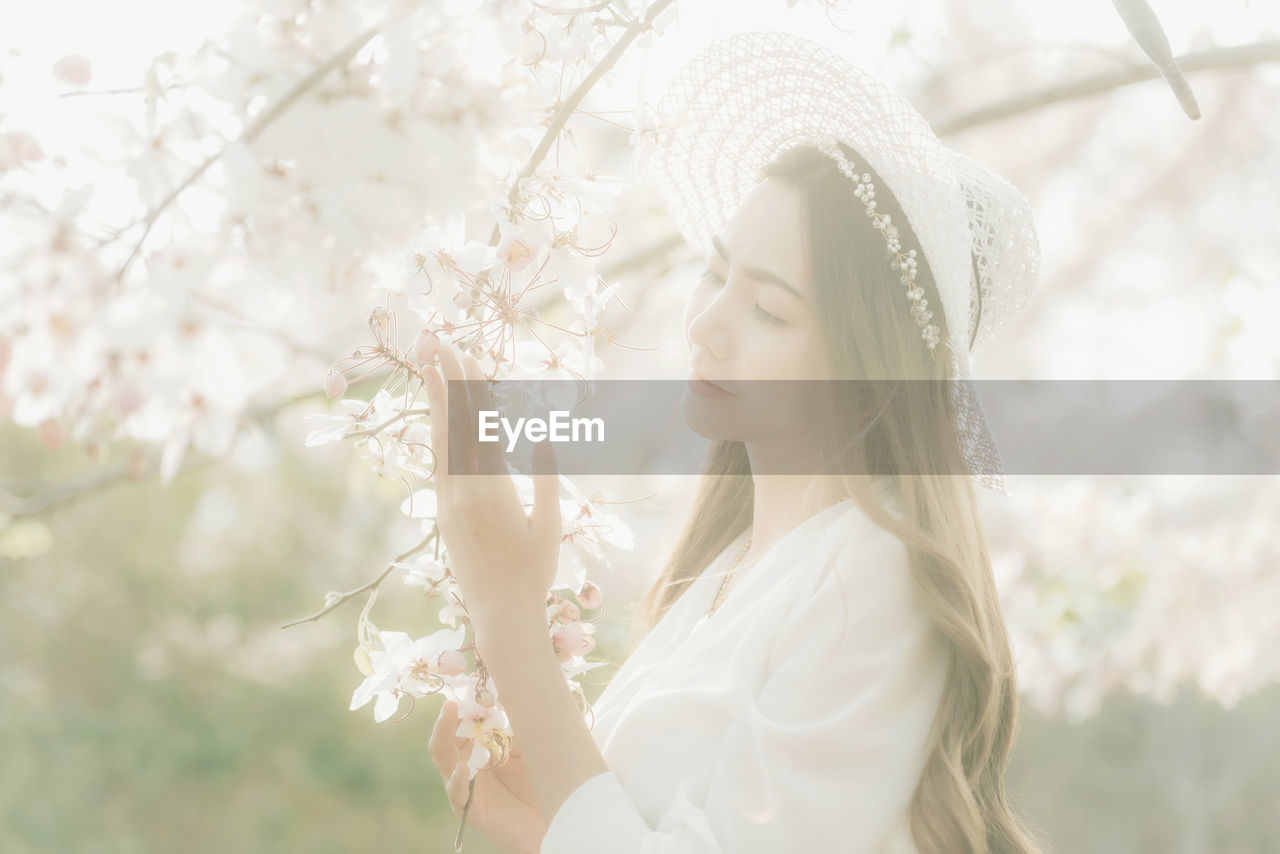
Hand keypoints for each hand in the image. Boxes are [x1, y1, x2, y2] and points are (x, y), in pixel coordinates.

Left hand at [420, 340, 562, 628]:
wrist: (500, 613)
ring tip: (429, 370)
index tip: (468, 358)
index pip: (479, 428)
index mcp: (492, 491)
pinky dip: (438, 437)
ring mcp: (449, 504)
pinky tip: (437, 420)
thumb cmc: (534, 572)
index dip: (473, 390)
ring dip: (436, 404)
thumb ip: (547, 481)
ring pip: (439, 444)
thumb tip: (545, 438)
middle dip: (446, 383)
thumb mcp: (549, 526)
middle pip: (453, 427)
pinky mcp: (444, 515)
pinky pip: (439, 466)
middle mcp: (463, 492)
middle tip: (439, 345)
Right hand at [430, 699, 546, 853]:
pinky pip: (458, 794)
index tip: (471, 690)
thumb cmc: (541, 782)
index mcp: (479, 750)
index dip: (463, 708)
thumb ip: (513, 728)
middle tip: (449, 703)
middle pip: (446, 740)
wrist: (556, 819)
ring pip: (445, 762)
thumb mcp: (528, 748)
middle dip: (446, 720)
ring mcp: (467, 789)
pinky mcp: (472, 811)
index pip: (461, 725)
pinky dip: (458, 780)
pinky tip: (462, 768)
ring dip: (443, 737)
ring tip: (447, 717)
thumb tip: (505, 698)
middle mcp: (468, 767)